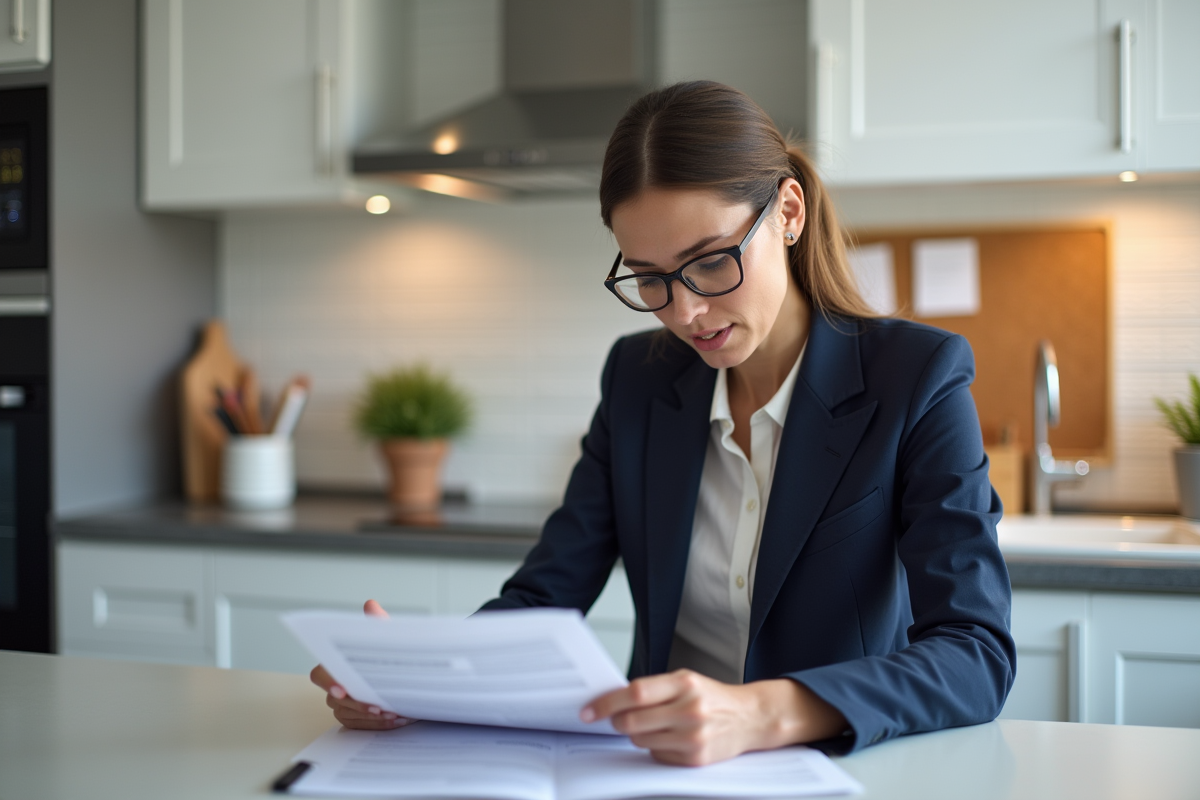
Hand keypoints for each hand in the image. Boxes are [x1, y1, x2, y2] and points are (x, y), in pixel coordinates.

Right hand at [308, 599, 414, 729]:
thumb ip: (377, 623)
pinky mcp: (354, 718)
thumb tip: (370, 605)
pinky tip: (396, 719)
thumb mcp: (386, 637)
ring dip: (371, 716)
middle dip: (359, 703)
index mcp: (337, 664)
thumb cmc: (389, 655)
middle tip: (380, 705)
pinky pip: (359, 725)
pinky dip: (378, 724)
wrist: (407, 676)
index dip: (328, 681)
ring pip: (348, 714)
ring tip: (395, 712)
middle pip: (336, 699)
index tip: (343, 689)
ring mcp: (343, 704)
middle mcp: (336, 685)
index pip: (321, 673)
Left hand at [580, 670, 847, 765]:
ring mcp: (693, 737)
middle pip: (632, 721)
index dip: (606, 703)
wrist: (750, 717)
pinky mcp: (696, 759)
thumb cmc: (712, 697)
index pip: (634, 694)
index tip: (588, 710)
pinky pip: (657, 757)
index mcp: (684, 683)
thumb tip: (613, 700)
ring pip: (641, 741)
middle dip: (616, 722)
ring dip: (636, 735)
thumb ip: (654, 689)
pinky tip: (669, 739)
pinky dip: (655, 749)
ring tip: (652, 726)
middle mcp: (689, 710)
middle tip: (615, 719)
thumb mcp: (686, 680)